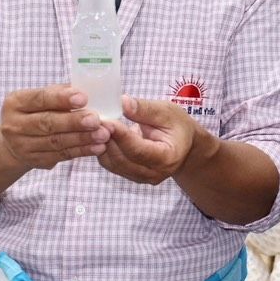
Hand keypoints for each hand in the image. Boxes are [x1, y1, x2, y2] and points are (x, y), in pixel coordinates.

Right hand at [0, 85, 109, 169]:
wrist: (16, 141)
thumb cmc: (37, 112)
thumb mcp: (41, 99)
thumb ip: (61, 93)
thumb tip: (88, 91)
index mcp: (16, 103)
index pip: (39, 99)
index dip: (61, 99)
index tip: (83, 98)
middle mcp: (15, 125)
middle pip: (47, 123)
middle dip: (74, 122)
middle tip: (95, 120)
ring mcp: (23, 145)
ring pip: (56, 142)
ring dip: (82, 139)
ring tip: (103, 135)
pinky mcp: (35, 160)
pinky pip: (61, 155)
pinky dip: (81, 151)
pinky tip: (97, 147)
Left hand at [99, 96, 213, 184]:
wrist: (185, 145)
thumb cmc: (178, 126)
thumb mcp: (167, 112)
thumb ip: (145, 109)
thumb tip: (122, 102)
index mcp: (168, 157)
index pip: (139, 150)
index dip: (121, 137)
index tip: (106, 121)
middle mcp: (154, 173)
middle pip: (123, 160)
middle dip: (107, 140)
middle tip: (94, 121)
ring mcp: (142, 178)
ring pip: (114, 164)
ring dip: (102, 145)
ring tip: (95, 126)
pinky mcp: (132, 176)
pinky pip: (112, 165)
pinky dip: (104, 149)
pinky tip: (100, 134)